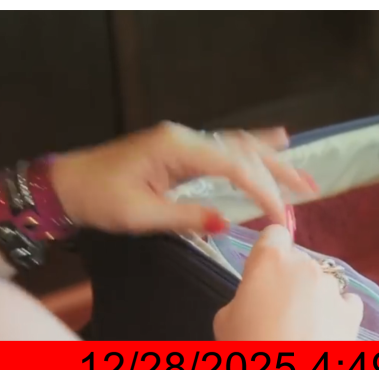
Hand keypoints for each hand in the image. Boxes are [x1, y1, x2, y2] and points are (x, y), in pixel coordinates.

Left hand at [50, 122, 317, 234]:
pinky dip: (251, 151)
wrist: (69, 184)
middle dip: (279, 171)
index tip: (281, 215)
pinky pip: (224, 148)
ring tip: (302, 174)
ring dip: (271, 161)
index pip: (233, 166)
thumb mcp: (141, 215)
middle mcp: (185, 138)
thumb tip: (227, 222)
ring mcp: (184, 141)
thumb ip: (187, 216)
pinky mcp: (182, 150)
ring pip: (238, 146)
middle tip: (310, 188)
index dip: (262, 190)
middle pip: (243, 150)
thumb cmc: (99, 198)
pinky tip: (274, 142)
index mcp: (176, 149)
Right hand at [213, 224, 362, 340]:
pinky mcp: (351, 311)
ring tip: (301, 329)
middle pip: (297, 260)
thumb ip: (244, 296)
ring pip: (321, 281)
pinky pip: (345, 302)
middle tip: (276, 311)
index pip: (274, 234)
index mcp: (270, 260)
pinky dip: (338, 312)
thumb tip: (257, 300)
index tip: (263, 272)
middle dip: (288, 279)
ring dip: (312, 296)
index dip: (269, 251)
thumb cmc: (246, 348)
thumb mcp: (225, 320)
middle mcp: (304, 265)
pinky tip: (326, 331)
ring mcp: (332, 287)